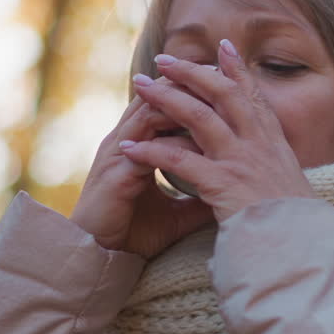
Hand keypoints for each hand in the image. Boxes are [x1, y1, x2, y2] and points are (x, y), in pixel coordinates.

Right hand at [69, 77, 213, 258]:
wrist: (99, 260)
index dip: (193, 89)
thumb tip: (233, 189)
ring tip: (213, 95)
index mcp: (137, 144)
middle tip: (225, 73)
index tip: (228, 82)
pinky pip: (144, 147)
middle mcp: (124, 141)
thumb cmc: (133, 234)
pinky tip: (197, 137)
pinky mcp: (115, 175)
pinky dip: (170, 139)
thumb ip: (200, 195)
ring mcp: (117, 155)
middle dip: (190, 83)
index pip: (164, 102)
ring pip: (149, 112)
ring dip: (180, 102)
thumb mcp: (177, 212)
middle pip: (157, 96)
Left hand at [118, 38, 316, 221]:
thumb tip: (267, 152)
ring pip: (199, 116)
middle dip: (193, 72)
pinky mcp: (222, 183)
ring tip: (140, 87)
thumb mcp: (289, 182)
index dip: (238, 70)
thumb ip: (273, 162)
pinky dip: (151, 152)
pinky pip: (179, 160)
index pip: (254, 96)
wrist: (299, 246)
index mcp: (274, 143)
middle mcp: (259, 144)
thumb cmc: (293, 223)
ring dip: (166, 98)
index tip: (223, 47)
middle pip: (223, 94)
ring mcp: (241, 161)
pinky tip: (130, 148)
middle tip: (165, 60)